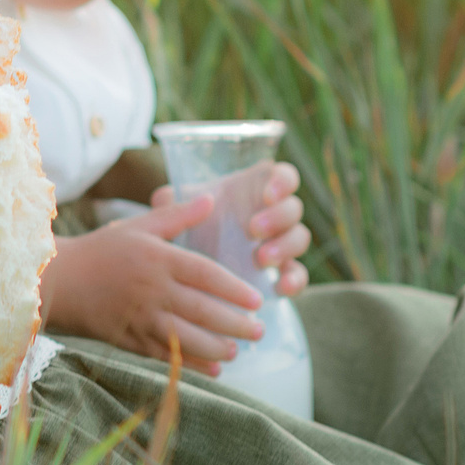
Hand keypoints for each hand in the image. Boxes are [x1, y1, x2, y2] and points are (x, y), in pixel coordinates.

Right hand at [41, 198, 266, 367]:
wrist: (57, 279)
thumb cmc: (100, 249)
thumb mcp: (138, 226)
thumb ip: (177, 215)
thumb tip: (212, 199)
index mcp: (157, 258)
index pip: (205, 274)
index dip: (234, 289)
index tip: (258, 300)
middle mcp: (151, 289)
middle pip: (202, 310)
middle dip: (236, 324)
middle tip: (260, 331)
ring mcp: (140, 317)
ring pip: (186, 337)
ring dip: (216, 346)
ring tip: (238, 350)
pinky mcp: (128, 338)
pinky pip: (165, 354)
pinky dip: (191, 363)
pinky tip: (213, 367)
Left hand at [151, 160, 309, 297]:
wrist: (192, 265)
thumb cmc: (190, 226)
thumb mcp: (178, 213)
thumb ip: (171, 204)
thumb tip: (165, 198)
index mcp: (255, 189)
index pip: (284, 176)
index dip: (282, 182)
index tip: (267, 195)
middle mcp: (274, 213)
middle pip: (293, 208)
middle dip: (278, 218)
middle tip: (253, 230)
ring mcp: (280, 242)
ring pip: (299, 238)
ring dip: (284, 246)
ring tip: (261, 259)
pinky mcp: (282, 270)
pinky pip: (299, 274)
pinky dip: (296, 280)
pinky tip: (281, 288)